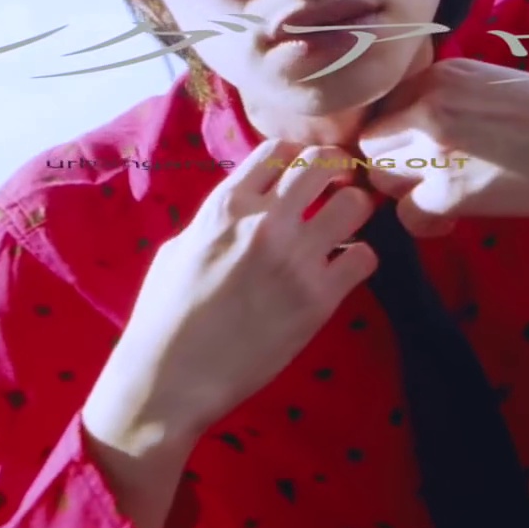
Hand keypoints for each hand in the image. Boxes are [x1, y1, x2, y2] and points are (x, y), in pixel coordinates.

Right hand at [84, 141, 377, 448]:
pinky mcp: (318, 299)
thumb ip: (217, 221)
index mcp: (226, 206)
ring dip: (354, 212)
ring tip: (343, 231)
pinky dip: (359, 260)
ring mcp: (295, 259)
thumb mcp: (179, 248)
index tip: (303, 173)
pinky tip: (342, 272)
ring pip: (356, 203)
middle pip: (323, 162)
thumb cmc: (163, 315)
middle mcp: (265, 222)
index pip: (278, 150)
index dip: (297, 157)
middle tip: (336, 192)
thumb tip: (244, 210)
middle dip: (335, 173)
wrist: (171, 377)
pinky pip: (365, 257)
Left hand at [356, 59, 528, 236]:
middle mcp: (428, 103)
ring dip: (407, 193)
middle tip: (431, 178)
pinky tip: (456, 219)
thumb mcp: (489, 86)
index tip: (422, 151)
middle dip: (394, 166)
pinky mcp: (452, 190)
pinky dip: (427, 224)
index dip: (396, 136)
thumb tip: (404, 137)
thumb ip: (443, 101)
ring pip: (381, 179)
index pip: (381, 108)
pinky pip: (407, 216)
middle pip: (372, 144)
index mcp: (439, 74)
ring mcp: (436, 146)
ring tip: (447, 197)